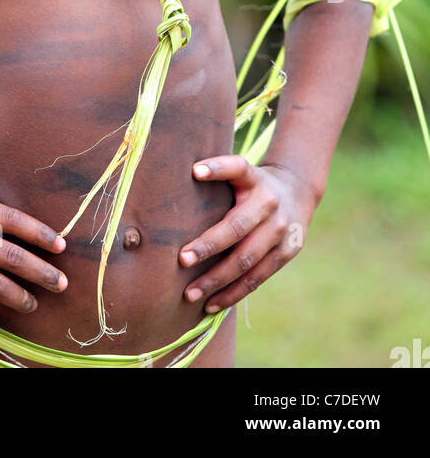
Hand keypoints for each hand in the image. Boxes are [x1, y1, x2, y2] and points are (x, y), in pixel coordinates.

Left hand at [177, 155, 315, 313]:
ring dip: (217, 279)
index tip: (195, 171)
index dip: (217, 168)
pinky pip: (257, 278)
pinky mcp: (287, 253)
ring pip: (247, 259)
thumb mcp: (239, 172)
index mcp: (254, 178)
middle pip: (237, 226)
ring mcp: (281, 230)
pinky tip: (212, 304)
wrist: (297, 192)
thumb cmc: (251, 184)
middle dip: (209, 245)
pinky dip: (233, 293)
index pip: (237, 167)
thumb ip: (216, 177)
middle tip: (182, 259)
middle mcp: (269, 203)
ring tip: (190, 293)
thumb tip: (175, 188)